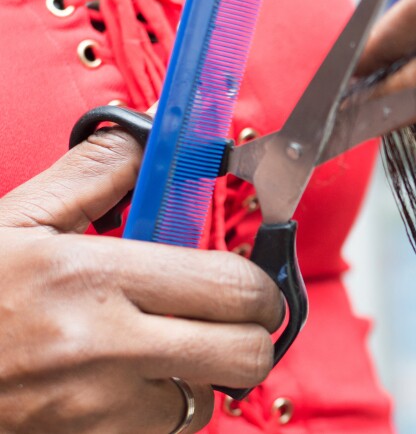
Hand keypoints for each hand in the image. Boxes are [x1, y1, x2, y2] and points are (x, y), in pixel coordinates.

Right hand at [0, 129, 283, 432]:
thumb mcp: (15, 222)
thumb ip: (93, 175)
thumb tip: (148, 142)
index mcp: (90, 278)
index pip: (233, 285)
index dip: (259, 284)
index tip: (249, 279)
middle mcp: (104, 349)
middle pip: (246, 352)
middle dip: (252, 331)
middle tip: (228, 315)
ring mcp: (98, 410)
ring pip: (210, 398)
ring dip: (203, 372)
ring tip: (162, 345)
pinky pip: (168, 430)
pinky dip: (165, 406)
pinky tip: (130, 380)